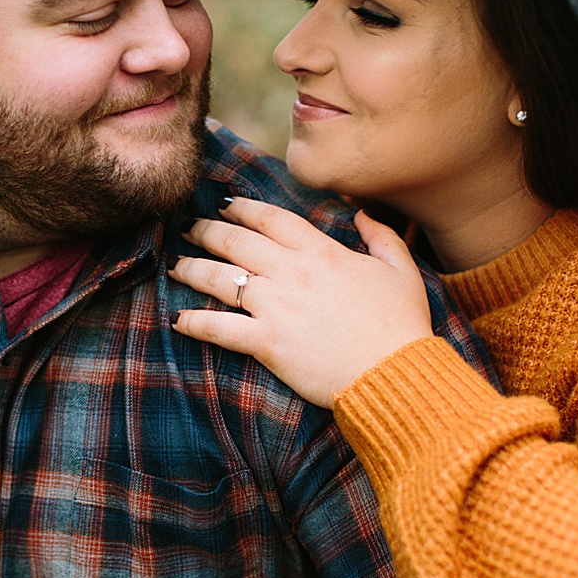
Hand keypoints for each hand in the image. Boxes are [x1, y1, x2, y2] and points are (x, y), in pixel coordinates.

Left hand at [169, 197, 433, 408]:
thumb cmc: (402, 325)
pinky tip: (176, 320)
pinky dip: (194, 322)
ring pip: (220, 278)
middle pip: (236, 242)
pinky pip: (220, 327)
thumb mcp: (402, 271)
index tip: (225, 205)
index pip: (272, 219)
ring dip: (192, 269)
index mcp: (322, 252)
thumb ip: (381, 236)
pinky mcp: (267, 342)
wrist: (395, 372)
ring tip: (175, 266)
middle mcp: (292, 272)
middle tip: (189, 229)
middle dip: (207, 232)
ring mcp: (276, 306)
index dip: (244, 209)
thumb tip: (361, 214)